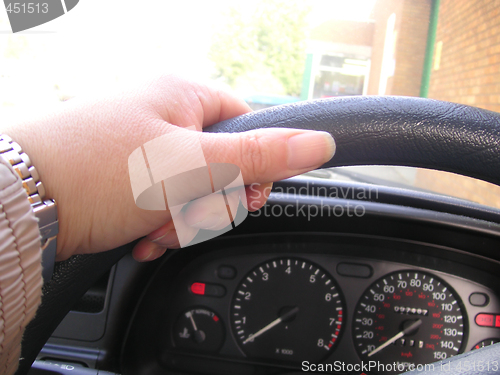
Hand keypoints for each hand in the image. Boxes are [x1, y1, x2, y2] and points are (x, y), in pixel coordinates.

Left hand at [3, 75, 334, 260]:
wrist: (24, 206)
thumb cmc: (102, 171)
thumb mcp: (194, 164)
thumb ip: (261, 155)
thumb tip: (320, 142)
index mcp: (183, 96)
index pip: (247, 126)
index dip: (254, 166)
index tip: (245, 193)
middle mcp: (164, 117)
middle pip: (222, 166)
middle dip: (208, 203)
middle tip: (185, 212)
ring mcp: (144, 149)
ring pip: (193, 192)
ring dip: (181, 221)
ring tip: (153, 227)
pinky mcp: (127, 179)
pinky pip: (165, 204)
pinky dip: (159, 226)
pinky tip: (141, 235)